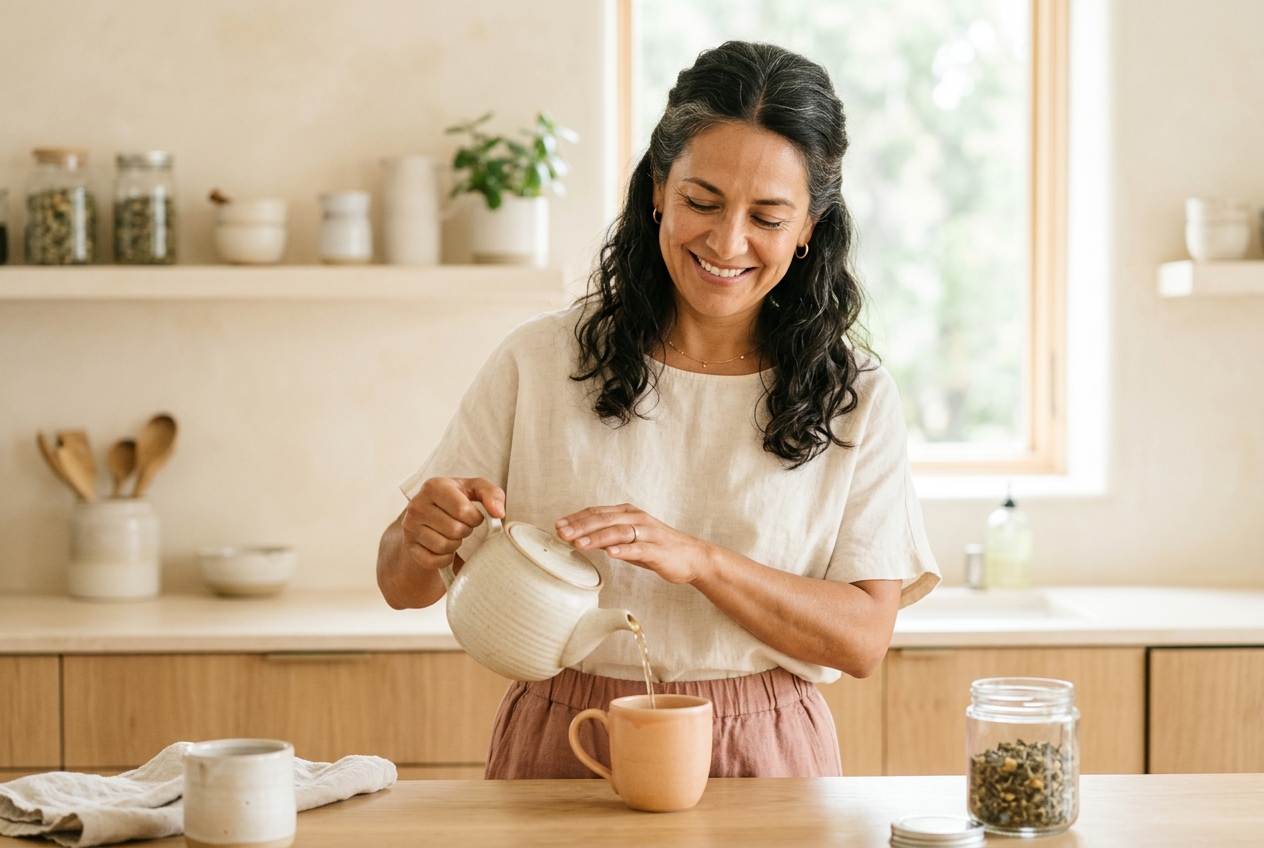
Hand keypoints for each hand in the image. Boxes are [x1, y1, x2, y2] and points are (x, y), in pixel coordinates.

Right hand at [401, 477, 504, 571]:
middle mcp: (417, 505)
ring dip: (456, 544)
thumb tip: (499, 513)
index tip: (473, 516)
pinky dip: (445, 558)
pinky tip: (445, 547)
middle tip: (462, 525)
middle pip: (455, 530)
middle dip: (466, 531)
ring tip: (453, 534)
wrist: (428, 513)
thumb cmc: (456, 499)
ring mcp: (410, 527)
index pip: (463, 510)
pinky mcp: (409, 546)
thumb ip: (492, 494)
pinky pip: (433, 561)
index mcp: (433, 486)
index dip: (475, 518)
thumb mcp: (474, 489)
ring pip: (444, 546)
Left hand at [555, 504, 711, 584]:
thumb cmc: (658, 548)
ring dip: (597, 537)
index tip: (558, 526)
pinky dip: (624, 550)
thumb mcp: (630, 539)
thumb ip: (608, 536)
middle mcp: (636, 519)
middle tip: (561, 532)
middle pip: (604, 519)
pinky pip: (639, 549)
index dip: (576, 518)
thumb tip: (579, 538)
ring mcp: (648, 533)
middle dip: (580, 526)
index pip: (597, 512)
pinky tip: (611, 553)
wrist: (692, 556)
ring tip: (578, 543)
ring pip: (618, 532)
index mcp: (628, 514)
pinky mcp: (658, 549)